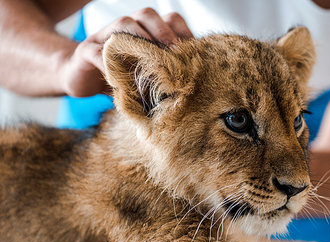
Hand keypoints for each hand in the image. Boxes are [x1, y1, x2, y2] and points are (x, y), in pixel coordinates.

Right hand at [59, 8, 192, 96]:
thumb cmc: (122, 77)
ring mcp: (105, 36)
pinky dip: (111, 65)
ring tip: (151, 63)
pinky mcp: (86, 52)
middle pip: (147, 15)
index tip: (194, 52)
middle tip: (175, 55)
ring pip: (123, 24)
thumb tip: (191, 86)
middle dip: (165, 33)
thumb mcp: (147, 75)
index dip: (182, 32)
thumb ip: (165, 74)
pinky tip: (122, 81)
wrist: (83, 80)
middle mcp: (127, 27)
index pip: (169, 19)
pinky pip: (98, 52)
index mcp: (145, 30)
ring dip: (140, 41)